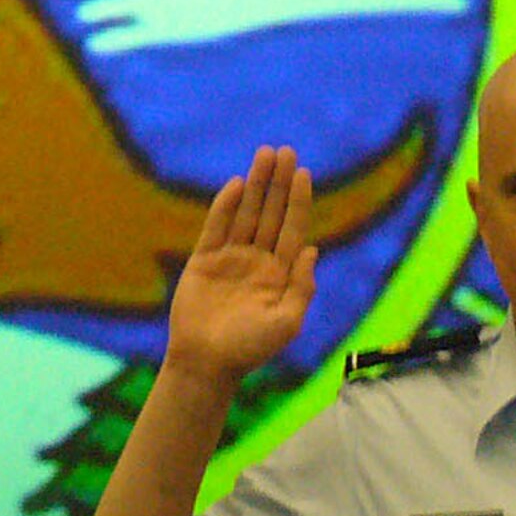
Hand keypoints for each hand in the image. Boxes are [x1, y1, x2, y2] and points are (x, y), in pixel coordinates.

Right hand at [166, 145, 317, 383]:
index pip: (292, 229)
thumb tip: (312, 249)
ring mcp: (230, 259)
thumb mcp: (287, 322)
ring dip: (255, 185)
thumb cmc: (250, 349)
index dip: (298, 200)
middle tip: (284, 151)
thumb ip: (301, 287)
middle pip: (270, 214)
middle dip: (277, 183)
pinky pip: (216, 227)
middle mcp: (257, 261)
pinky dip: (225, 206)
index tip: (303, 173)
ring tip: (264, 155)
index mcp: (280, 274)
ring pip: (245, 214)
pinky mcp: (203, 262)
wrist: (207, 363)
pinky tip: (236, 185)